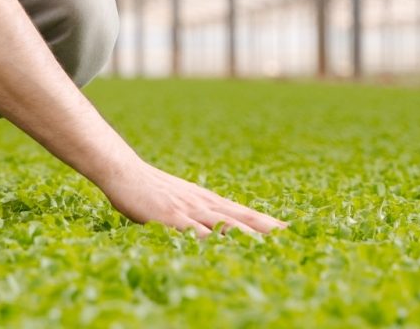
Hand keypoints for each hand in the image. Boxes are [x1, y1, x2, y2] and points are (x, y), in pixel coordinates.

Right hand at [107, 160, 287, 237]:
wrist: (124, 171)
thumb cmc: (150, 189)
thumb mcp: (180, 201)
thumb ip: (198, 215)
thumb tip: (216, 229)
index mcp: (207, 201)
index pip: (244, 214)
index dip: (268, 224)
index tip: (293, 232)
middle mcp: (203, 204)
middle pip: (242, 218)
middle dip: (269, 229)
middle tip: (295, 238)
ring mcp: (188, 210)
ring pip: (224, 224)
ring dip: (250, 235)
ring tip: (273, 244)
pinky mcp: (170, 217)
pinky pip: (194, 231)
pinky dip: (211, 240)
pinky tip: (224, 247)